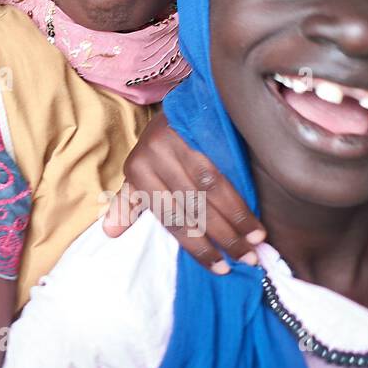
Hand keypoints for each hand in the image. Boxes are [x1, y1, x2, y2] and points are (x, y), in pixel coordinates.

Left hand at [102, 111, 264, 272]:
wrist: (183, 101)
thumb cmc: (161, 146)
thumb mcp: (140, 172)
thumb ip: (130, 202)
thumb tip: (110, 232)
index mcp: (137, 171)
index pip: (169, 217)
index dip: (195, 245)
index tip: (218, 266)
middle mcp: (153, 156)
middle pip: (190, 206)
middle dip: (221, 237)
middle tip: (246, 259)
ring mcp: (176, 140)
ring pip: (208, 189)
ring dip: (236, 219)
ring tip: (256, 241)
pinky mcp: (199, 129)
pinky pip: (222, 168)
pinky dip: (240, 195)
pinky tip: (254, 212)